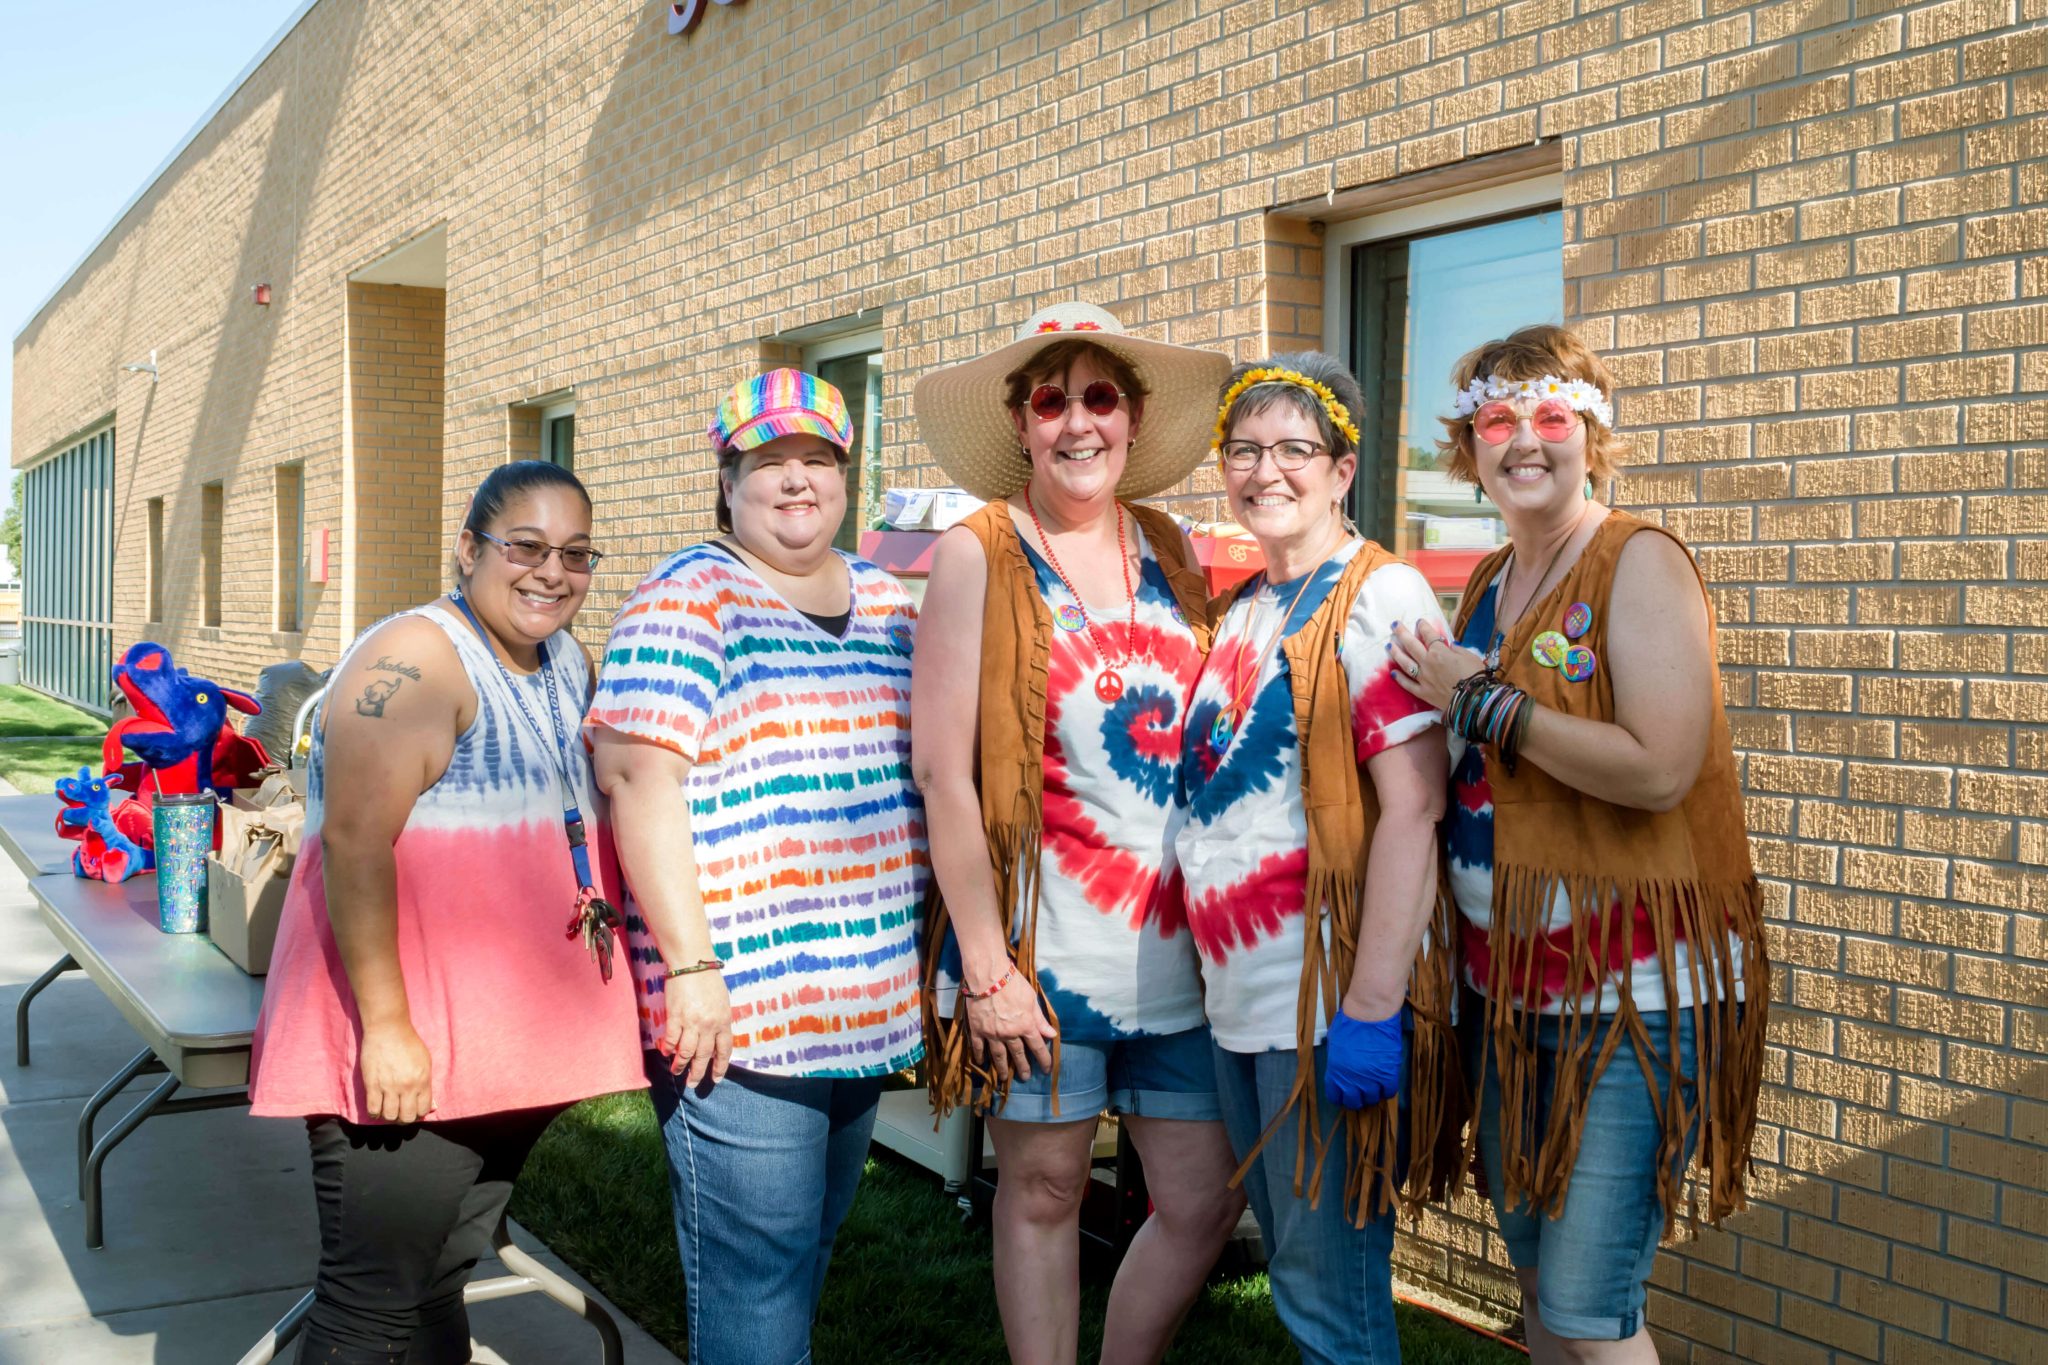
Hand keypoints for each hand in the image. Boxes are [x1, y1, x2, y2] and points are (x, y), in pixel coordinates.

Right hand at [359, 1021, 433, 1122]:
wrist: (388, 1029)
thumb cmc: (409, 1043)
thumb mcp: (425, 1061)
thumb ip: (428, 1085)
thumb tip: (433, 1106)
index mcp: (423, 1081)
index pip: (423, 1110)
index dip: (418, 1114)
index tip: (413, 1110)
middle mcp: (407, 1087)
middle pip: (406, 1118)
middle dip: (404, 1119)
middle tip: (400, 1113)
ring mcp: (389, 1087)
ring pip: (389, 1116)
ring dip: (389, 1116)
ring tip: (389, 1109)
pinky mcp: (372, 1085)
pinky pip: (373, 1109)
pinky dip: (375, 1112)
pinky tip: (377, 1107)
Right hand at [661, 970, 733, 1087]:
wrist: (692, 963)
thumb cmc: (709, 980)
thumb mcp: (723, 1002)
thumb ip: (720, 1021)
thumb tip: (715, 1040)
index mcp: (724, 1020)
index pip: (724, 1050)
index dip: (720, 1066)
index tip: (717, 1078)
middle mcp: (709, 1025)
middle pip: (704, 1055)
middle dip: (699, 1072)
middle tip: (693, 1083)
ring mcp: (691, 1022)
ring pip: (686, 1052)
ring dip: (681, 1065)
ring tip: (677, 1072)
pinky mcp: (675, 1017)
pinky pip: (671, 1039)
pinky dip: (668, 1049)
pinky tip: (666, 1053)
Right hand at [963, 967, 1055, 1085]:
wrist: (988, 975)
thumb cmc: (1013, 983)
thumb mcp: (1031, 999)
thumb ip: (1040, 1019)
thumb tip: (1051, 1035)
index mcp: (1026, 1025)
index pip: (1037, 1047)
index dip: (1044, 1059)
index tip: (1047, 1069)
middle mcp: (1010, 1033)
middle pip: (1018, 1054)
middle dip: (1023, 1067)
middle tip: (1026, 1077)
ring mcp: (992, 1034)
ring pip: (999, 1056)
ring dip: (1003, 1069)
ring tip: (1004, 1078)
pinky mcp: (977, 1030)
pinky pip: (978, 1047)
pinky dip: (980, 1056)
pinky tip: (982, 1063)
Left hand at [1323, 1007, 1404, 1110]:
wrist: (1369, 1012)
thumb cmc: (1349, 1022)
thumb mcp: (1334, 1042)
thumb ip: (1336, 1059)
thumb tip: (1340, 1067)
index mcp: (1335, 1072)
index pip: (1335, 1096)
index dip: (1340, 1096)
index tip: (1344, 1094)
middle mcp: (1352, 1080)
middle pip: (1354, 1102)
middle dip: (1357, 1099)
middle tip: (1361, 1092)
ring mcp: (1371, 1079)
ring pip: (1372, 1099)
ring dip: (1373, 1095)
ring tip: (1374, 1086)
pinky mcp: (1388, 1073)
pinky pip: (1389, 1091)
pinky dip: (1387, 1090)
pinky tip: (1386, 1083)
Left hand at [1389, 618, 1482, 710]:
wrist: (1474, 701)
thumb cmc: (1476, 676)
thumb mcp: (1470, 657)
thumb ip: (1457, 650)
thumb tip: (1450, 645)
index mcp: (1439, 652)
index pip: (1429, 635)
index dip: (1423, 627)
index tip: (1419, 622)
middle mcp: (1427, 663)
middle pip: (1411, 645)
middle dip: (1402, 633)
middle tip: (1394, 626)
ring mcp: (1423, 678)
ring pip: (1405, 663)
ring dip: (1396, 653)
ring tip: (1389, 645)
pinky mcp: (1423, 692)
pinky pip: (1408, 684)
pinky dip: (1399, 678)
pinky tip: (1393, 672)